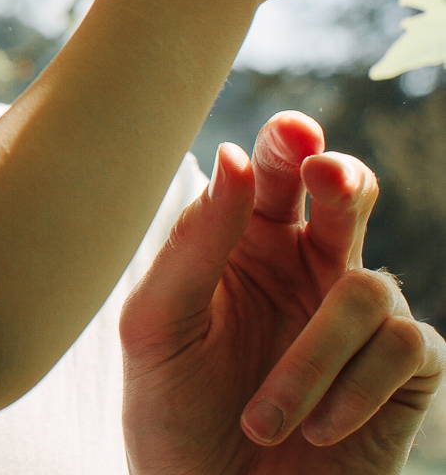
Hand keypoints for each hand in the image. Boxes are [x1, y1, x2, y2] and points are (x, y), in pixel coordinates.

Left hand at [121, 111, 444, 474]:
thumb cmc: (174, 415)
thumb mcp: (158, 329)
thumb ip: (192, 246)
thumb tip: (233, 158)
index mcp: (244, 244)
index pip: (272, 174)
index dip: (288, 143)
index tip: (292, 132)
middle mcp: (307, 268)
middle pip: (346, 193)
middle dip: (342, 178)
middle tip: (325, 176)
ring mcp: (358, 320)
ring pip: (370, 286)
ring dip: (312, 358)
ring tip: (264, 421)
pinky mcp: (403, 375)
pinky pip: (406, 347)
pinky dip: (354, 390)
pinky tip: (315, 431)